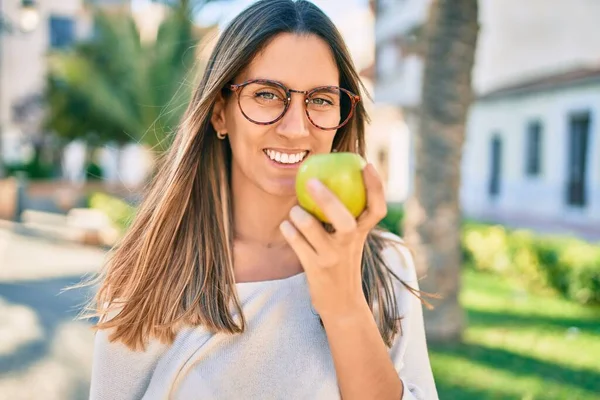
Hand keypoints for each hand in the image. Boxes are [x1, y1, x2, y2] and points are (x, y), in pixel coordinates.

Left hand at [279, 163, 387, 319]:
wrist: (342, 303)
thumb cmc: (342, 263)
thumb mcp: (351, 242)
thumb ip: (346, 217)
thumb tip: (331, 182)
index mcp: (363, 234)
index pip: (377, 209)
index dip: (376, 186)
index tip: (368, 164)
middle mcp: (350, 244)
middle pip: (344, 218)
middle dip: (326, 198)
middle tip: (311, 181)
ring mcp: (332, 258)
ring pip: (312, 228)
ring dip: (299, 215)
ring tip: (295, 210)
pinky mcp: (315, 268)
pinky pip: (296, 243)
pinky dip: (289, 230)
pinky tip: (286, 225)